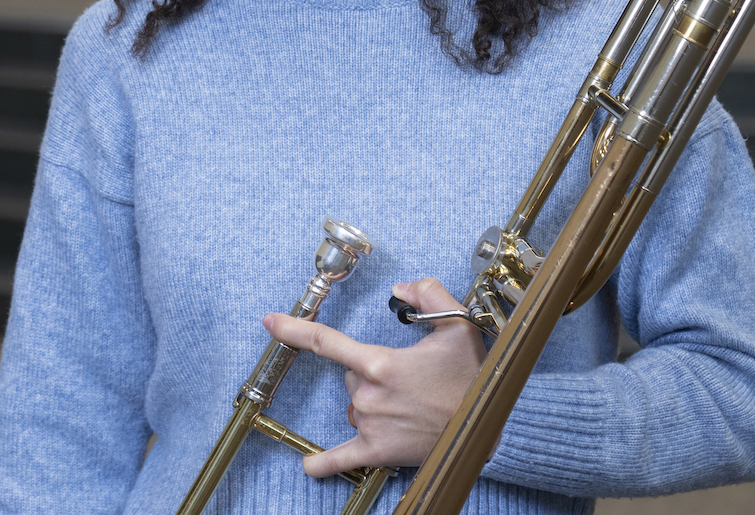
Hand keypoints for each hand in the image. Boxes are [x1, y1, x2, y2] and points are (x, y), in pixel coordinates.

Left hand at [262, 276, 485, 477]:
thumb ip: (429, 294)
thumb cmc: (471, 377)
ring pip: (354, 405)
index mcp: (380, 362)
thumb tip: (401, 289)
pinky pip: (340, 458)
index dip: (293, 329)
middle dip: (372, 372)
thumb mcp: (458, 324)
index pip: (326, 341)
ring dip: (371, 403)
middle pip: (350, 375)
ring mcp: (369, 425)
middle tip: (408, 378)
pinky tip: (310, 466)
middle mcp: (368, 394)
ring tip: (407, 405)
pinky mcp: (376, 451)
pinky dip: (323, 464)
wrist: (484, 426)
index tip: (270, 322)